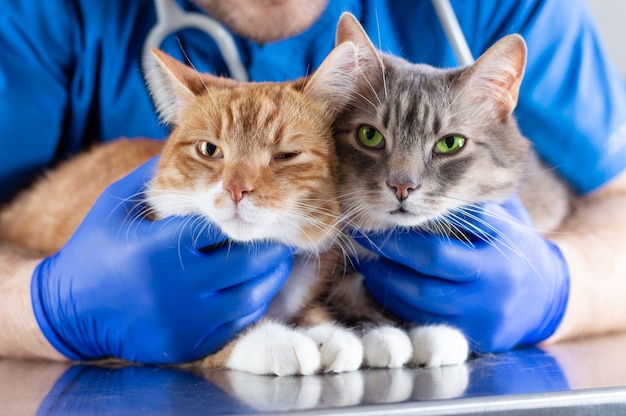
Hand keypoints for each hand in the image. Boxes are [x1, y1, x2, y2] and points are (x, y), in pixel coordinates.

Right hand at [31, 158, 293, 363]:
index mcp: (158, 248)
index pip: (220, 227)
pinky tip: (255, 287)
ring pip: (250, 297)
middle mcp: (177, 288)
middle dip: (270, 247)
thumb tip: (189, 148)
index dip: (244, 217)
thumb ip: (152, 175)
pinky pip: (236, 323)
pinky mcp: (189, 344)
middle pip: (246, 264)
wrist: (69, 312)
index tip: (258, 208)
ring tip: (276, 259)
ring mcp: (186, 320)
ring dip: (269, 277)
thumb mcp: (114, 205)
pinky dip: (252, 303)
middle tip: (281, 235)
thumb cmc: (93, 250)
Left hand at [352, 196, 568, 352]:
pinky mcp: (476, 340)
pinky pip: (429, 323)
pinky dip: (403, 305)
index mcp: (497, 259)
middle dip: (387, 263)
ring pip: (420, 307)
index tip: (372, 228)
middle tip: (362, 244)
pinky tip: (388, 286)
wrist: (549, 296)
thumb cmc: (517, 248)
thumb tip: (426, 190)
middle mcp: (490, 295)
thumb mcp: (505, 218)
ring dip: (387, 286)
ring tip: (368, 266)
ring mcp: (482, 322)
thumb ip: (473, 205)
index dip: (398, 242)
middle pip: (423, 283)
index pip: (436, 253)